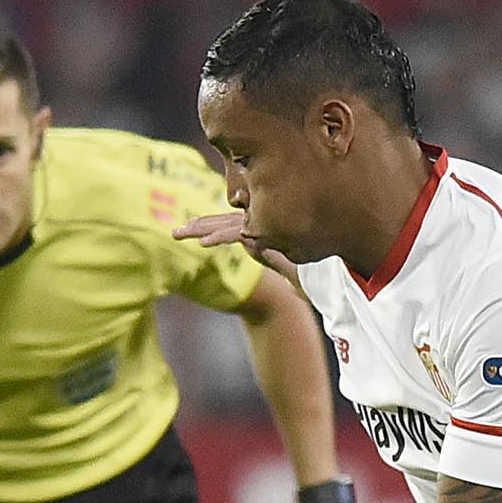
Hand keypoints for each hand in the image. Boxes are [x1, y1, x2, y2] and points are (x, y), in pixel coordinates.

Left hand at [175, 209, 299, 278]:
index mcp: (264, 232)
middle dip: (200, 225)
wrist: (323, 280)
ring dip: (200, 229)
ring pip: (224, 225)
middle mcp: (262, 226)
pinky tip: (202, 245)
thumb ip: (277, 262)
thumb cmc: (309, 276)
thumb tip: (276, 270)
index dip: (213, 226)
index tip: (195, 229)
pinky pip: (235, 235)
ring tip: (178, 234)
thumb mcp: (288, 269)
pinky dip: (218, 238)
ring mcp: (262, 228)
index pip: (233, 226)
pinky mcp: (264, 236)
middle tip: (178, 231)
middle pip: (224, 222)